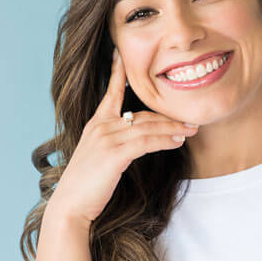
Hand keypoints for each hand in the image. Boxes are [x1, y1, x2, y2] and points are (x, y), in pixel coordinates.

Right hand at [47, 48, 197, 225]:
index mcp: (96, 123)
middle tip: (190, 119)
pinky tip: (178, 141)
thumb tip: (137, 140)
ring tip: (191, 129)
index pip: (112, 92)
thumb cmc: (86, 185)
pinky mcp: (114, 152)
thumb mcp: (99, 157)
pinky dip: (165, 140)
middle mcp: (101, 125)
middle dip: (168, 116)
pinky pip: (147, 141)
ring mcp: (107, 138)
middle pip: (142, 114)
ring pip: (149, 126)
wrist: (70, 207)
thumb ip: (114, 143)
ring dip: (173, 128)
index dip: (118, 72)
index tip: (121, 52)